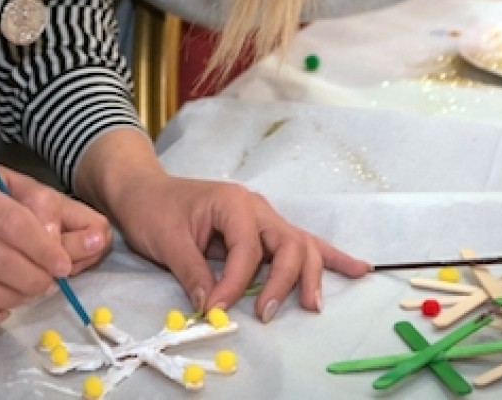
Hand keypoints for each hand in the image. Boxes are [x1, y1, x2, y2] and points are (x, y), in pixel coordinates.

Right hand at [0, 140, 110, 330]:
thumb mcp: (18, 186)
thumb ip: (59, 209)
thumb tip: (98, 237)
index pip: (13, 224)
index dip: (43, 249)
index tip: (65, 266)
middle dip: (31, 278)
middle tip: (50, 283)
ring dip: (9, 298)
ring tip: (29, 294)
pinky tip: (0, 309)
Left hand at [76, 131, 368, 321]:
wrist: (144, 190)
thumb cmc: (153, 209)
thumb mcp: (166, 240)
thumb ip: (193, 273)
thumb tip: (212, 307)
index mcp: (234, 204)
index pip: (247, 251)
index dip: (235, 285)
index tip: (216, 311)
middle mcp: (256, 207)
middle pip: (288, 244)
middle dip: (285, 281)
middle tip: (266, 313)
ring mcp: (263, 217)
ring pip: (300, 244)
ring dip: (312, 274)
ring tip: (314, 304)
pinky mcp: (262, 230)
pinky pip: (299, 243)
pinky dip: (328, 257)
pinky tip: (357, 268)